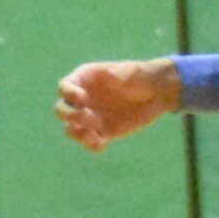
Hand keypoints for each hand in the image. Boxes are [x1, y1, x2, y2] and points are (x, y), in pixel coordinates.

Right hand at [56, 59, 179, 150]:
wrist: (157, 93)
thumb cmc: (142, 76)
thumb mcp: (132, 71)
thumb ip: (120, 73)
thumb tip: (109, 76)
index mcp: (85, 80)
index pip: (65, 87)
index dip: (68, 93)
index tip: (82, 99)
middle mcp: (82, 99)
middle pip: (61, 109)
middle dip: (70, 115)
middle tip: (89, 117)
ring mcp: (90, 116)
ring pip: (71, 128)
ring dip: (77, 134)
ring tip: (93, 135)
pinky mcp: (101, 131)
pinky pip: (89, 141)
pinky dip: (92, 145)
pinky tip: (103, 144)